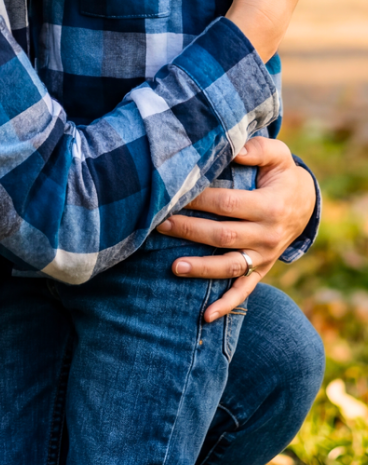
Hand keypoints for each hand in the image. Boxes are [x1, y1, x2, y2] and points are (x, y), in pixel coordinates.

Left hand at [156, 136, 316, 319]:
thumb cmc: (281, 174)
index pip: (228, 204)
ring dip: (201, 268)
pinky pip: (244, 291)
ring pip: (230, 267)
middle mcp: (268, 236)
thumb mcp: (277, 155)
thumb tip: (231, 148)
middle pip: (223, 235)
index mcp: (270, 206)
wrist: (305, 203)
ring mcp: (264, 256)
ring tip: (173, 266)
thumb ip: (256, 149)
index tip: (174, 193)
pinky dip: (226, 305)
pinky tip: (206, 316)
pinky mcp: (261, 270)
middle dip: (189, 230)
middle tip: (160, 223)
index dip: (200, 200)